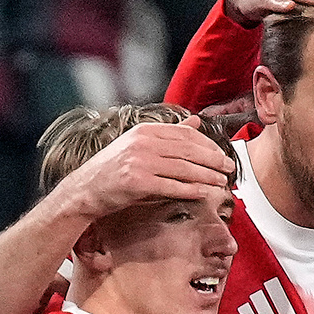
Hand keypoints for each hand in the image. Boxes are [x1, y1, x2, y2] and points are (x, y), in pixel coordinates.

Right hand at [53, 115, 235, 220]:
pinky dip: (192, 190)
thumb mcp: (140, 144)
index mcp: (145, 131)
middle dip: (214, 160)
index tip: (221, 154)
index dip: (208, 144)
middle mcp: (143, 143)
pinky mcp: (137, 183)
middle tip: (229, 168)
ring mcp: (139, 162)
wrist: (85, 190)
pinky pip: (173, 186)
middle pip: (189, 150)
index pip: (186, 134)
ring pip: (185, 168)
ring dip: (208, 176)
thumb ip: (169, 134)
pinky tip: (206, 193)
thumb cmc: (115, 169)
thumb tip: (196, 121)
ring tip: (222, 182)